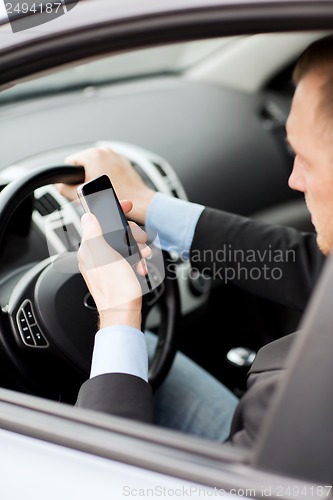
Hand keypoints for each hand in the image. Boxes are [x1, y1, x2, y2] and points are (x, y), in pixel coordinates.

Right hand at [57, 147, 154, 223]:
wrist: (139, 201)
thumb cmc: (118, 198)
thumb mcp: (84, 196)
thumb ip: (65, 190)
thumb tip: (58, 186)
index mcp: (94, 155)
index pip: (70, 162)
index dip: (71, 177)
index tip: (78, 186)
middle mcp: (105, 151)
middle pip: (83, 163)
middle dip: (84, 176)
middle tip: (93, 190)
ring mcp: (115, 155)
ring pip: (95, 164)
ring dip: (95, 175)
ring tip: (103, 188)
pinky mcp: (122, 161)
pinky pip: (107, 166)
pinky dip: (106, 174)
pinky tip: (112, 185)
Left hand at [78, 200, 150, 329]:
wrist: (124, 312)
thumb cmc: (114, 288)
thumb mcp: (103, 255)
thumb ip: (93, 233)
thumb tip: (87, 216)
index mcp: (89, 249)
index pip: (97, 221)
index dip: (112, 210)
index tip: (125, 205)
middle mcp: (96, 255)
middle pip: (115, 232)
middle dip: (131, 233)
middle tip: (140, 239)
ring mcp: (107, 264)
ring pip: (125, 244)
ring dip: (137, 247)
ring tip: (143, 255)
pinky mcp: (118, 271)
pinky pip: (129, 257)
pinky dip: (137, 259)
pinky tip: (140, 265)